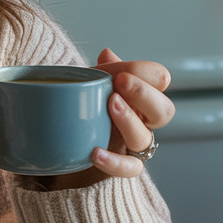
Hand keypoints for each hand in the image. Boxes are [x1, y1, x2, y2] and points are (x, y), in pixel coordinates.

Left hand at [20, 48, 172, 190]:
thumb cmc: (79, 104)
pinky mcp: (119, 166)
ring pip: (145, 138)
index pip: (159, 81)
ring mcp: (131, 145)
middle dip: (145, 95)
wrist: (58, 138)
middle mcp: (142, 120)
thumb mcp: (88, 83)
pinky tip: (95, 152)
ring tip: (110, 105)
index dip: (146, 75)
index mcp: (138, 94)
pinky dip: (114, 161)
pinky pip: (128, 169)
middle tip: (121, 82)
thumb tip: (107, 53)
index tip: (123, 72)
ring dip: (129, 119)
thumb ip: (102, 71)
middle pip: (164, 110)